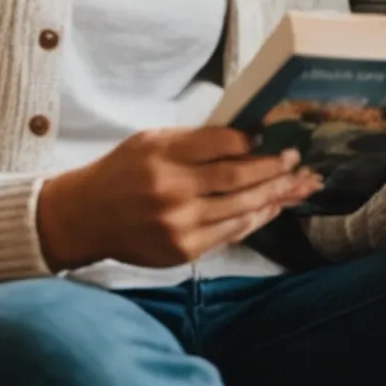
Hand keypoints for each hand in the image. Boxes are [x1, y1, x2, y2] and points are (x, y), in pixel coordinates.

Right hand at [35, 127, 320, 270]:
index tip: (270, 136)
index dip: (251, 140)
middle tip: (296, 160)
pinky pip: (232, 232)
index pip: (220, 143)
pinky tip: (273, 207)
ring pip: (242, 207)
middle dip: (275, 168)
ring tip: (300, 184)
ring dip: (276, 195)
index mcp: (162, 155)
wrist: (85, 217)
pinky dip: (256, 218)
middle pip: (238, 177)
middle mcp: (172, 190)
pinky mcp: (184, 250)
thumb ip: (194, 141)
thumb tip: (247, 137)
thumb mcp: (150, 142)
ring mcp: (179, 223)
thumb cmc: (122, 173)